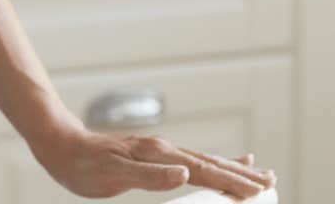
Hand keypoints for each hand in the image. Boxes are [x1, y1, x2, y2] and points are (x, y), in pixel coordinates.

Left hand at [30, 126, 275, 199]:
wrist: (63, 145)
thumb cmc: (83, 165)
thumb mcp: (113, 174)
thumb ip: (150, 176)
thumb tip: (185, 173)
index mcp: (161, 155)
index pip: (205, 171)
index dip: (232, 182)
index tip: (259, 190)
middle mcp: (166, 150)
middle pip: (213, 164)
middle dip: (242, 175)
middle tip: (271, 182)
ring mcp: (163, 152)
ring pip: (207, 161)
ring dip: (234, 169)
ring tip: (260, 173)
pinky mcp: (156, 156)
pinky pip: (194, 161)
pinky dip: (215, 164)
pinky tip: (222, 165)